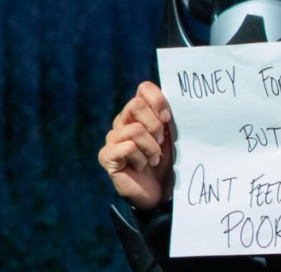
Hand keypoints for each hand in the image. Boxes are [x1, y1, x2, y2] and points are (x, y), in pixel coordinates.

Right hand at [98, 81, 174, 209]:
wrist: (160, 192)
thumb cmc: (166, 161)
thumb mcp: (171, 136)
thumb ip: (167, 117)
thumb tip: (173, 100)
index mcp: (139, 112)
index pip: (144, 88)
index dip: (158, 100)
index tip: (168, 118)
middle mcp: (122, 121)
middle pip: (135, 105)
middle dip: (155, 125)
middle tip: (161, 142)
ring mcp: (112, 138)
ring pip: (135, 129)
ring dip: (151, 147)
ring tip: (153, 159)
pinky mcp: (106, 155)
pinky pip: (128, 147)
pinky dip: (141, 159)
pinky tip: (141, 166)